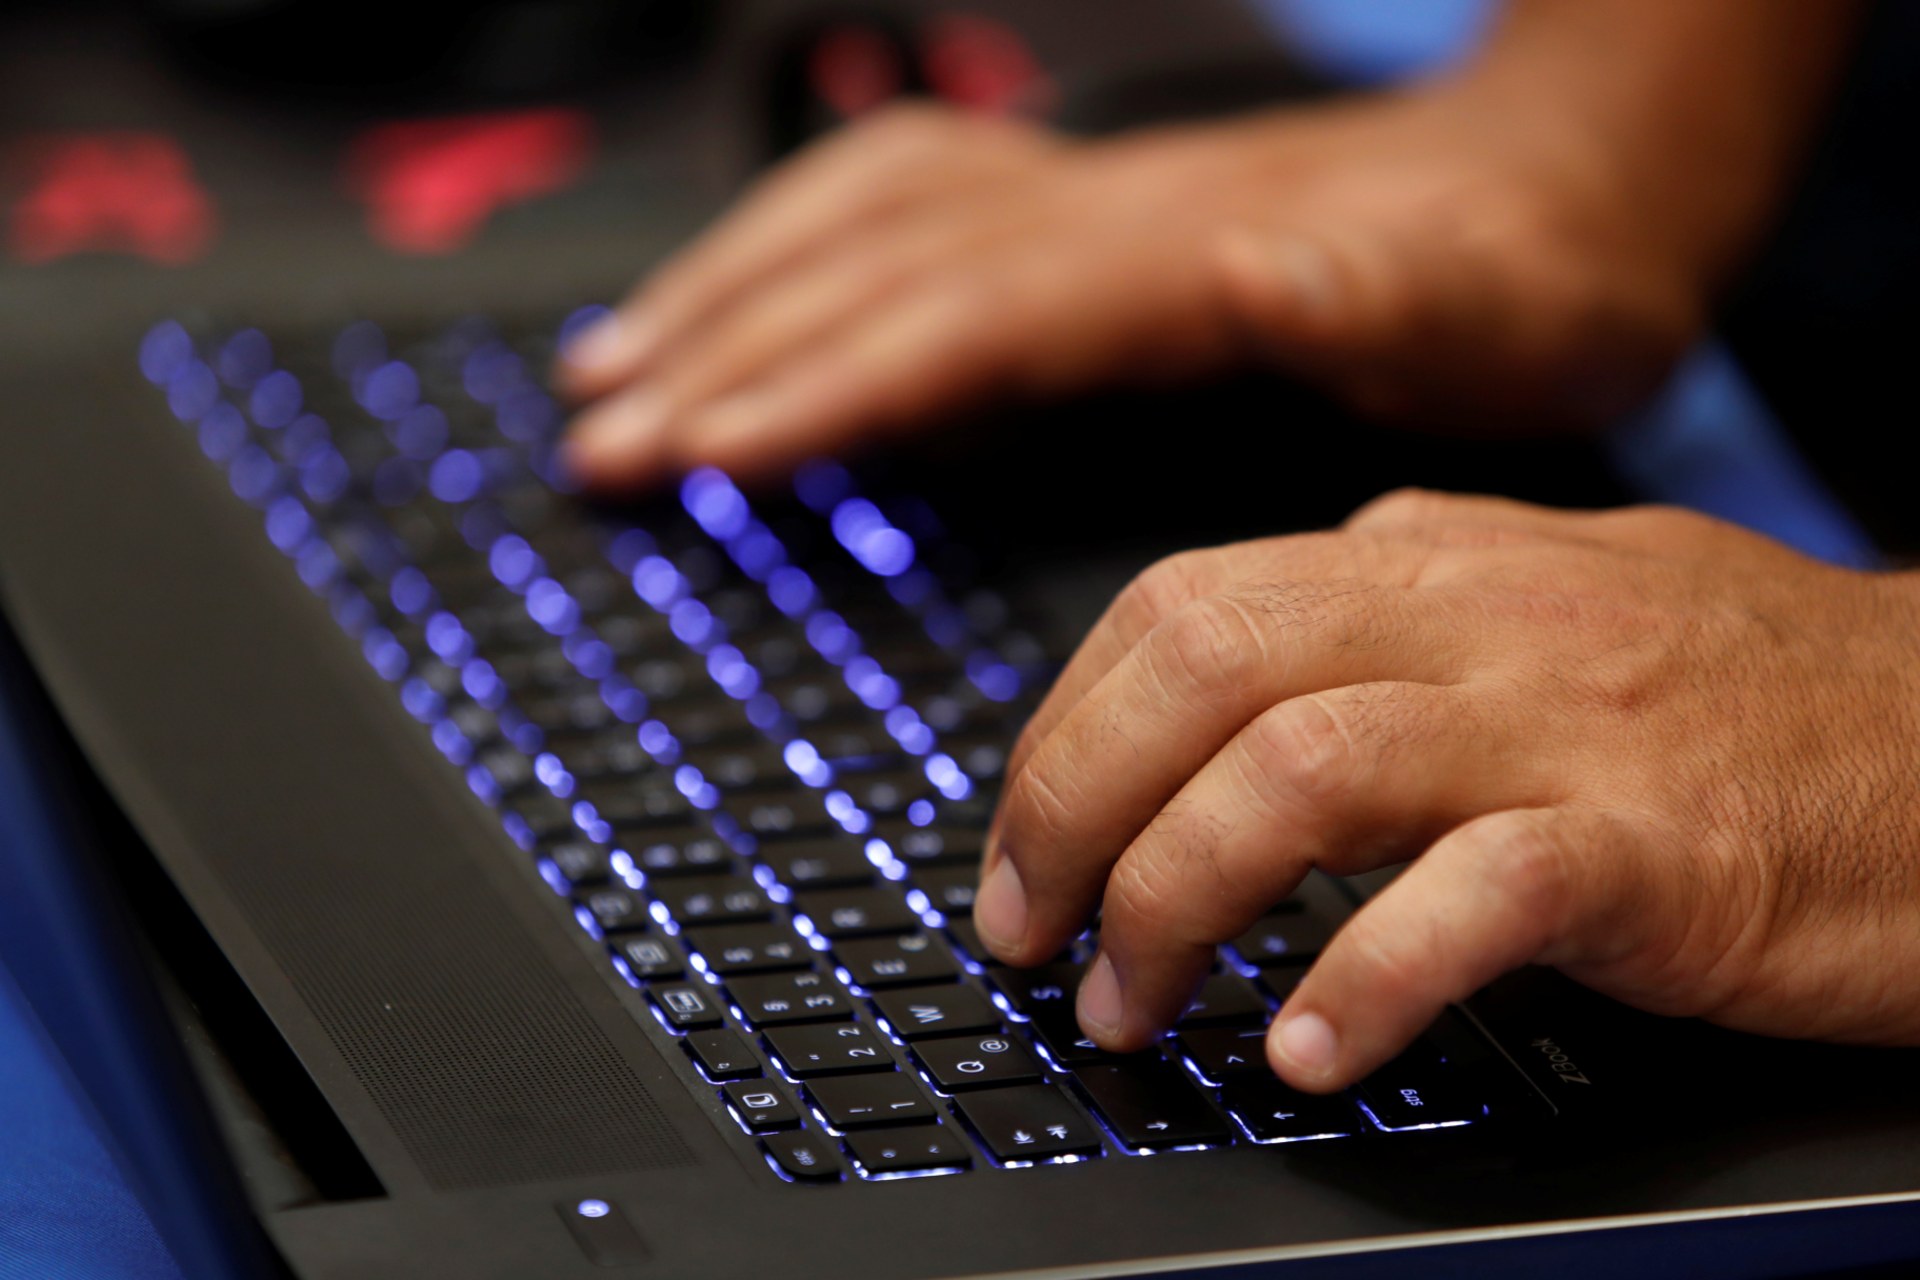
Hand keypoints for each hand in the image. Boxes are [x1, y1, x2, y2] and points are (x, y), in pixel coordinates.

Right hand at [556, 86, 1703, 489]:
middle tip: (601, 444)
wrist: (1575, 179)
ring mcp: (1091, 203)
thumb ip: (1392, 294)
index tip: (706, 451)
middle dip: (727, 352)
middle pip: (880, 267)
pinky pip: (904, 206)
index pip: (968, 315)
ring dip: (729, 289)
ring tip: (610, 369)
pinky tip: (747, 298)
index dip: (831, 381)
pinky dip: (797, 250)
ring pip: (864, 218)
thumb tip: (1269, 270)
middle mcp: (1113, 213)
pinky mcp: (1090, 218)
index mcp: (1188, 256)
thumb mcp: (1508, 304)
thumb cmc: (1536, 271)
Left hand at [973, 490, 1919, 1092]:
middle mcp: (1477, 620)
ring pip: (1295, 772)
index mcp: (1429, 565)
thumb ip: (1384, 612)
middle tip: (1031, 935)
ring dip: (1176, 902)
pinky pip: (1473, 897)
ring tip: (1136, 1008)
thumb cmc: (1751, 692)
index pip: (1178, 608)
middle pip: (1200, 670)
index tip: (1021, 841)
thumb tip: (1220, 660)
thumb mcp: (1542, 601)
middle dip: (1071, 809)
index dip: (1063, 733)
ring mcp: (1563, 723)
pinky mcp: (1653, 842)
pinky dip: (1366, 979)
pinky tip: (1309, 1051)